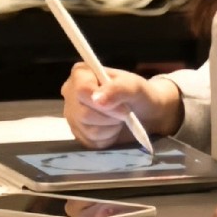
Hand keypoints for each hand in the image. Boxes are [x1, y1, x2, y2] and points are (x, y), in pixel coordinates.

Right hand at [62, 63, 182, 147]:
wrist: (145, 114)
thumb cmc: (139, 95)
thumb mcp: (135, 86)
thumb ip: (118, 89)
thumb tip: (97, 100)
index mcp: (81, 74)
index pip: (82, 90)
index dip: (103, 101)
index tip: (122, 105)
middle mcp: (70, 93)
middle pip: (83, 113)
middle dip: (110, 116)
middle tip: (124, 111)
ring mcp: (71, 115)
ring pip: (88, 130)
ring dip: (111, 127)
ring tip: (119, 118)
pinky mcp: (77, 134)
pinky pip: (90, 142)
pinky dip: (107, 138)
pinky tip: (113, 128)